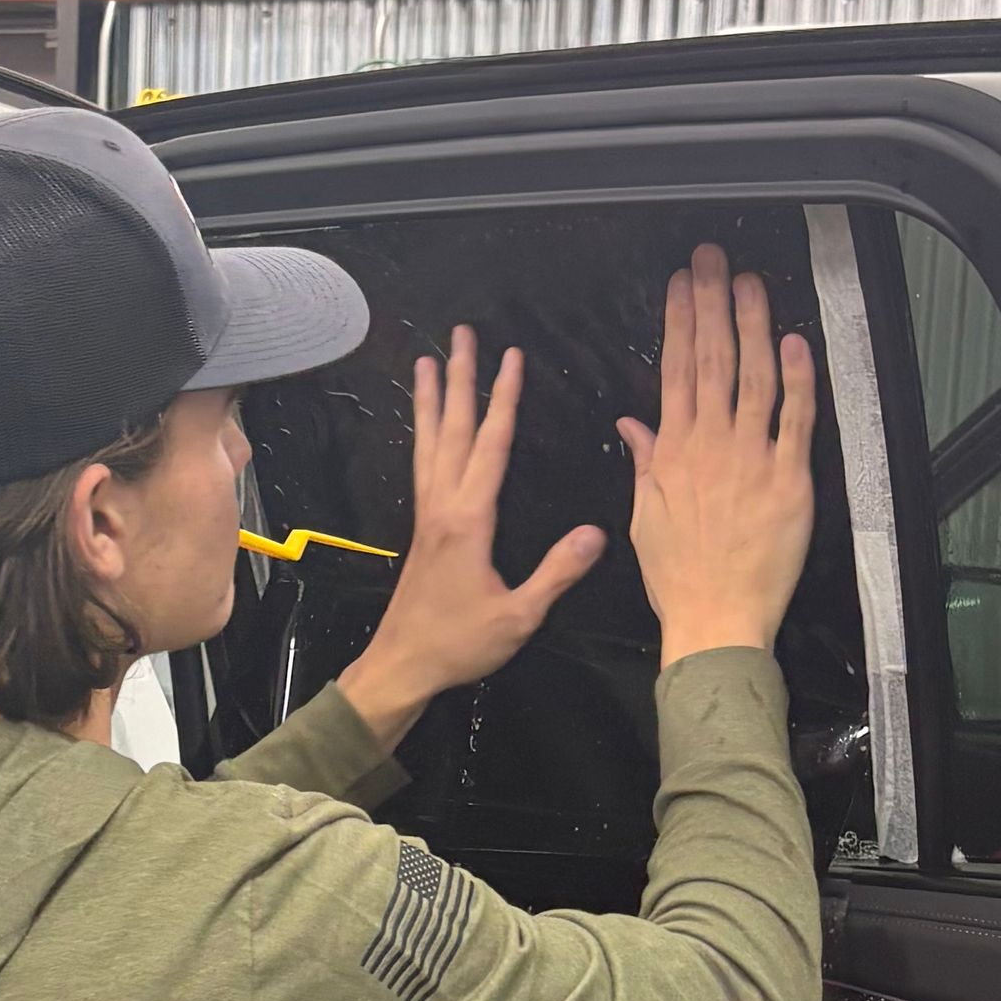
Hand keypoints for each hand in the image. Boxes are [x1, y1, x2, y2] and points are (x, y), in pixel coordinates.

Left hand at [337, 325, 604, 751]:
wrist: (402, 664)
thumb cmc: (458, 644)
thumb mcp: (517, 616)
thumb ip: (556, 573)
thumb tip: (598, 534)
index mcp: (468, 521)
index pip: (491, 447)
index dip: (504, 401)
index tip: (512, 359)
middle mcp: (442, 507)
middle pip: (452, 429)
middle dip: (459, 379)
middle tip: (460, 335)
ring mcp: (427, 515)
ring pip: (429, 443)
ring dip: (431, 399)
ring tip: (426, 361)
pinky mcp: (422, 529)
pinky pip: (422, 466)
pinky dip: (424, 435)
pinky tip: (426, 426)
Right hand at [618, 246, 815, 667]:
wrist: (714, 619)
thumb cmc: (678, 578)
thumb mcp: (645, 517)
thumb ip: (644, 463)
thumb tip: (631, 424)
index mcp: (673, 452)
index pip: (674, 371)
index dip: (679, 321)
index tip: (681, 282)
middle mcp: (710, 445)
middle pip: (711, 359)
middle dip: (711, 302)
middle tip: (713, 257)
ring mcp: (751, 458)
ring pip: (753, 376)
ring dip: (752, 324)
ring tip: (749, 282)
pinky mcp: (788, 479)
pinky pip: (795, 419)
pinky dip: (798, 378)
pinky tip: (794, 340)